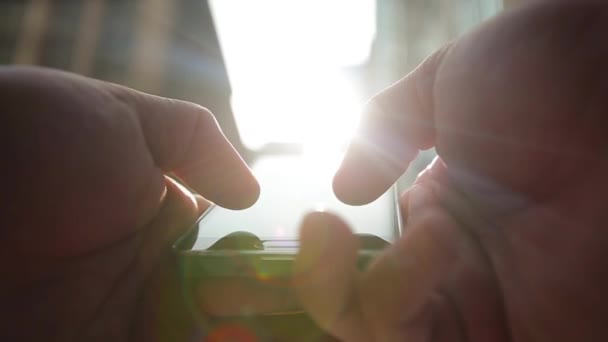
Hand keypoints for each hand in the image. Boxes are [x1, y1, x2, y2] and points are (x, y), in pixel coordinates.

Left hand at [0, 66, 288, 340]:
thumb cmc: (41, 140)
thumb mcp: (129, 120)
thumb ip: (197, 144)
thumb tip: (250, 191)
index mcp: (159, 220)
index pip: (231, 256)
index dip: (268, 273)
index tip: (305, 281)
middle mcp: (143, 273)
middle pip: (220, 306)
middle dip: (261, 313)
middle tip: (301, 322)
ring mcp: (118, 317)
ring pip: (196, 335)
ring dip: (239, 335)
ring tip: (287, 337)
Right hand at [296, 1, 607, 340]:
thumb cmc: (543, 75)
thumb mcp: (442, 91)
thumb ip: (383, 131)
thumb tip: (342, 189)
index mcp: (442, 219)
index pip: (368, 269)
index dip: (329, 260)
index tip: (320, 218)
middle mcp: (460, 270)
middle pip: (368, 318)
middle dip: (325, 285)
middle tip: (323, 229)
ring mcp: (490, 306)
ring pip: (389, 340)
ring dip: (365, 292)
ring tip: (410, 226)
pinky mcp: (522, 336)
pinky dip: (402, 298)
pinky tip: (436, 236)